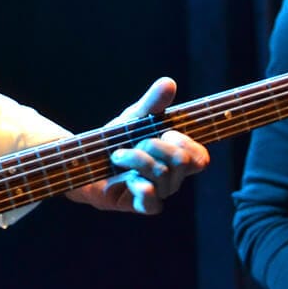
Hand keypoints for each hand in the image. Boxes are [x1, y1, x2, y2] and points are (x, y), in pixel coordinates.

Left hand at [66, 77, 209, 214]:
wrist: (87, 160)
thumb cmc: (117, 139)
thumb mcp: (135, 118)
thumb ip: (152, 103)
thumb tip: (169, 82)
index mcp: (178, 158)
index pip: (200, 157)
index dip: (185, 142)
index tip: (164, 132)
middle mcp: (174, 178)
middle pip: (182, 162)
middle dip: (155, 145)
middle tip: (135, 142)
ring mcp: (159, 193)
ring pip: (161, 175)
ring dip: (134, 159)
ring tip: (116, 156)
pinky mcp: (141, 205)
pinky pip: (153, 201)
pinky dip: (139, 185)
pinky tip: (125, 177)